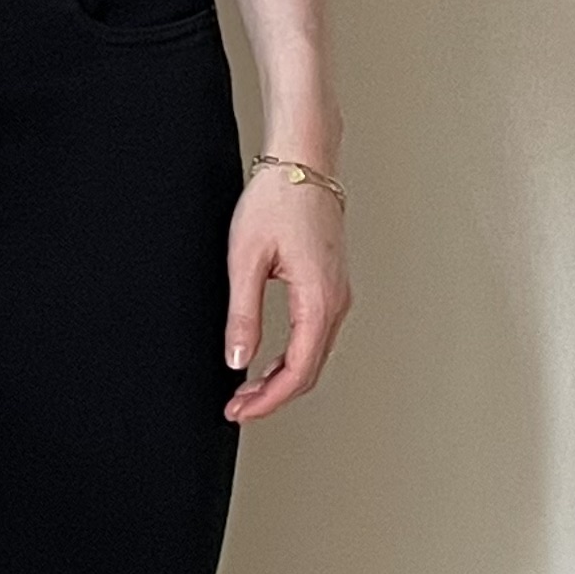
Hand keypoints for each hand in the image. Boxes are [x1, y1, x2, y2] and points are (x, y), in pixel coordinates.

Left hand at [223, 165, 351, 421]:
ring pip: (314, 355)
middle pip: (309, 370)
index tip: (238, 412)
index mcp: (319, 300)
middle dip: (272, 396)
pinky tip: (267, 363)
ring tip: (246, 392)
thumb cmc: (277, 200)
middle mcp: (336, 302)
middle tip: (236, 409)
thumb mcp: (246, 259)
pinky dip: (292, 357)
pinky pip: (315, 336)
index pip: (297, 371)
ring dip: (282, 379)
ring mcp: (338, 294)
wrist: (303, 161)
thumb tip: (238, 361)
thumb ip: (243, 315)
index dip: (267, 400)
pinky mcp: (331, 286)